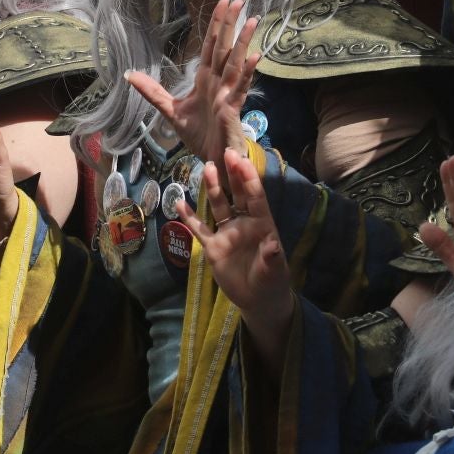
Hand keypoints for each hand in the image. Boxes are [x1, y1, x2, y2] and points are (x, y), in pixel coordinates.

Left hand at [125, 0, 258, 167]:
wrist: (212, 160)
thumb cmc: (198, 135)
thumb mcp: (170, 111)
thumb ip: (152, 92)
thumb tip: (128, 74)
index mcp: (205, 79)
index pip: (210, 45)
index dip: (216, 24)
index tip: (223, 2)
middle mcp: (219, 82)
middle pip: (224, 47)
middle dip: (230, 23)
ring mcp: (228, 94)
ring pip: (235, 63)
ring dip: (243, 42)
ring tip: (252, 20)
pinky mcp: (232, 109)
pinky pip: (241, 88)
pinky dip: (247, 73)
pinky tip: (254, 57)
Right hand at [182, 150, 293, 361]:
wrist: (258, 300)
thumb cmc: (271, 283)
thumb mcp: (273, 272)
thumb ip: (271, 258)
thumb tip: (274, 245)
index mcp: (262, 225)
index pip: (255, 197)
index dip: (248, 178)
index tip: (241, 159)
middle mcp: (244, 223)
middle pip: (237, 194)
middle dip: (232, 174)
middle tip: (225, 152)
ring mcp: (227, 233)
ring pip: (219, 206)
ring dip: (213, 187)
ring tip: (206, 168)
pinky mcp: (213, 246)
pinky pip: (199, 229)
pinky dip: (189, 217)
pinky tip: (178, 202)